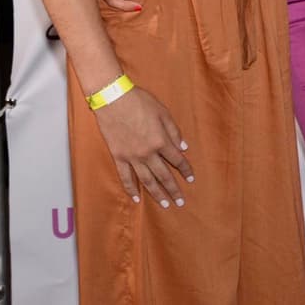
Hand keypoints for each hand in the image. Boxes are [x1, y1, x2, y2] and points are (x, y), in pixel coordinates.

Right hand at [93, 86, 192, 207]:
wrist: (113, 99)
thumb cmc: (140, 102)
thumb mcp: (163, 113)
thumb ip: (174, 132)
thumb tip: (184, 148)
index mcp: (161, 141)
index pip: (177, 160)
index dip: (186, 170)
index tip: (191, 179)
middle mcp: (148, 153)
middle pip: (164, 175)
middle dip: (174, 189)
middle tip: (181, 202)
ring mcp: (132, 157)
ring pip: (147, 180)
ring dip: (157, 194)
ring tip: (165, 204)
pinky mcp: (119, 157)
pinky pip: (125, 177)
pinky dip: (131, 188)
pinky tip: (136, 198)